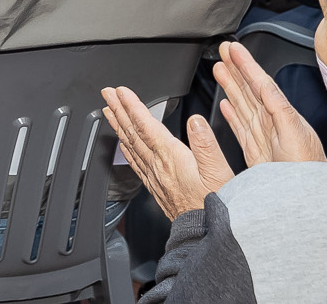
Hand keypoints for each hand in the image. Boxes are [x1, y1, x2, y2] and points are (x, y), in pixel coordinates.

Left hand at [100, 82, 231, 218]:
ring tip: (109, 112)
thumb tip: (195, 121)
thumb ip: (205, 144)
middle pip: (133, 133)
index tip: (121, 91)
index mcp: (172, 158)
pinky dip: (126, 149)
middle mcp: (158, 166)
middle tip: (107, 94)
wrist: (208, 235)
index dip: (133, 106)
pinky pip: (135, 163)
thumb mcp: (219, 172)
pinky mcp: (156, 188)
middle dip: (119, 111)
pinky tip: (123, 145)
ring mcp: (155, 178)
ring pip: (130, 146)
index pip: (146, 126)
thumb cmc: (217, 205)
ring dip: (119, 126)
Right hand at [211, 40, 326, 166]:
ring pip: (243, 105)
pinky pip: (241, 128)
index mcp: (283, 116)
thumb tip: (264, 85)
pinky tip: (225, 106)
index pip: (262, 84)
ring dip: (231, 86)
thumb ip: (279, 109)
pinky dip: (232, 115)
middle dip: (237, 69)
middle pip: (251, 90)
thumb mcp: (295, 135)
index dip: (247, 65)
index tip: (233, 49)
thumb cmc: (308, 171)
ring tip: (220, 69)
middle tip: (224, 50)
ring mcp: (263, 137)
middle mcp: (273, 124)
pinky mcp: (255, 152)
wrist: (309, 200)